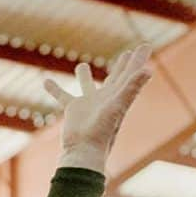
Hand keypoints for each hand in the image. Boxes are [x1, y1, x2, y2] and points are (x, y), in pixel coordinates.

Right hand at [45, 44, 152, 171]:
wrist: (84, 151)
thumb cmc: (102, 131)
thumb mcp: (118, 105)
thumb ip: (132, 87)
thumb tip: (149, 70)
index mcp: (118, 97)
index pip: (131, 74)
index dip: (138, 60)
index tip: (145, 46)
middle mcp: (105, 99)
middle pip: (116, 78)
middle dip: (122, 66)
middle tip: (127, 53)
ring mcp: (88, 104)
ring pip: (87, 85)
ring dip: (84, 76)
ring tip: (81, 66)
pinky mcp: (73, 110)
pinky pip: (62, 96)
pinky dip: (54, 89)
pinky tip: (46, 82)